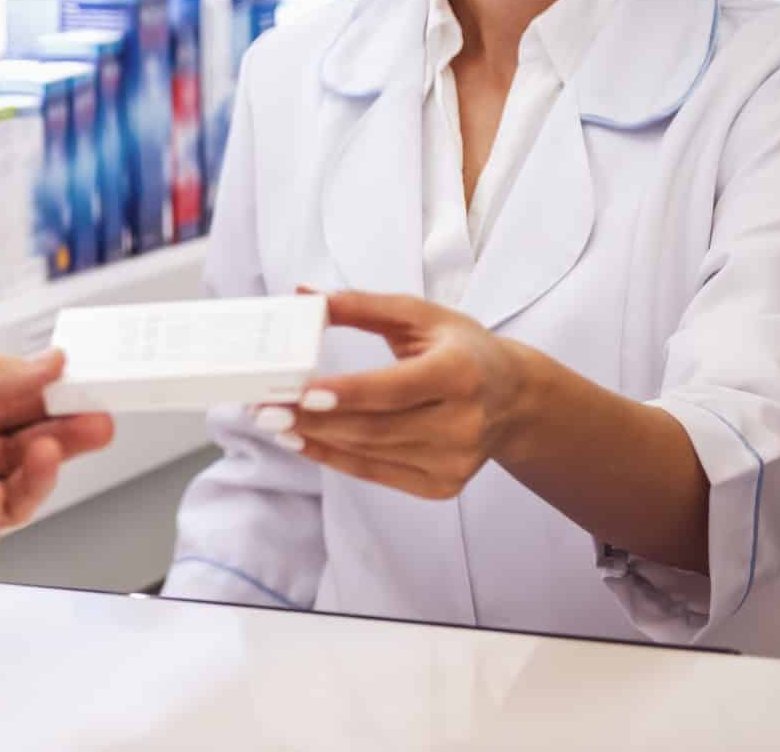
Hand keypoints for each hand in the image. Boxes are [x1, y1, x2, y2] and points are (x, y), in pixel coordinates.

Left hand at [254, 291, 534, 499]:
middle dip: (313, 419)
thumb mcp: (420, 315)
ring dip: (317, 439)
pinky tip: (304, 441)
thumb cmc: (461, 349)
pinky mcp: (443, 485)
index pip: (396, 388)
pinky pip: (376, 474)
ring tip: (275, 422)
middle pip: (375, 427)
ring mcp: (454, 461)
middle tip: (265, 408)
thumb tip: (303, 295)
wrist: (514, 400)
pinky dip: (335, 457)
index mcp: (461, 373)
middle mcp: (464, 423)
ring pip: (370, 453)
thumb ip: (361, 305)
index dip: (348, 393)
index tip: (303, 392)